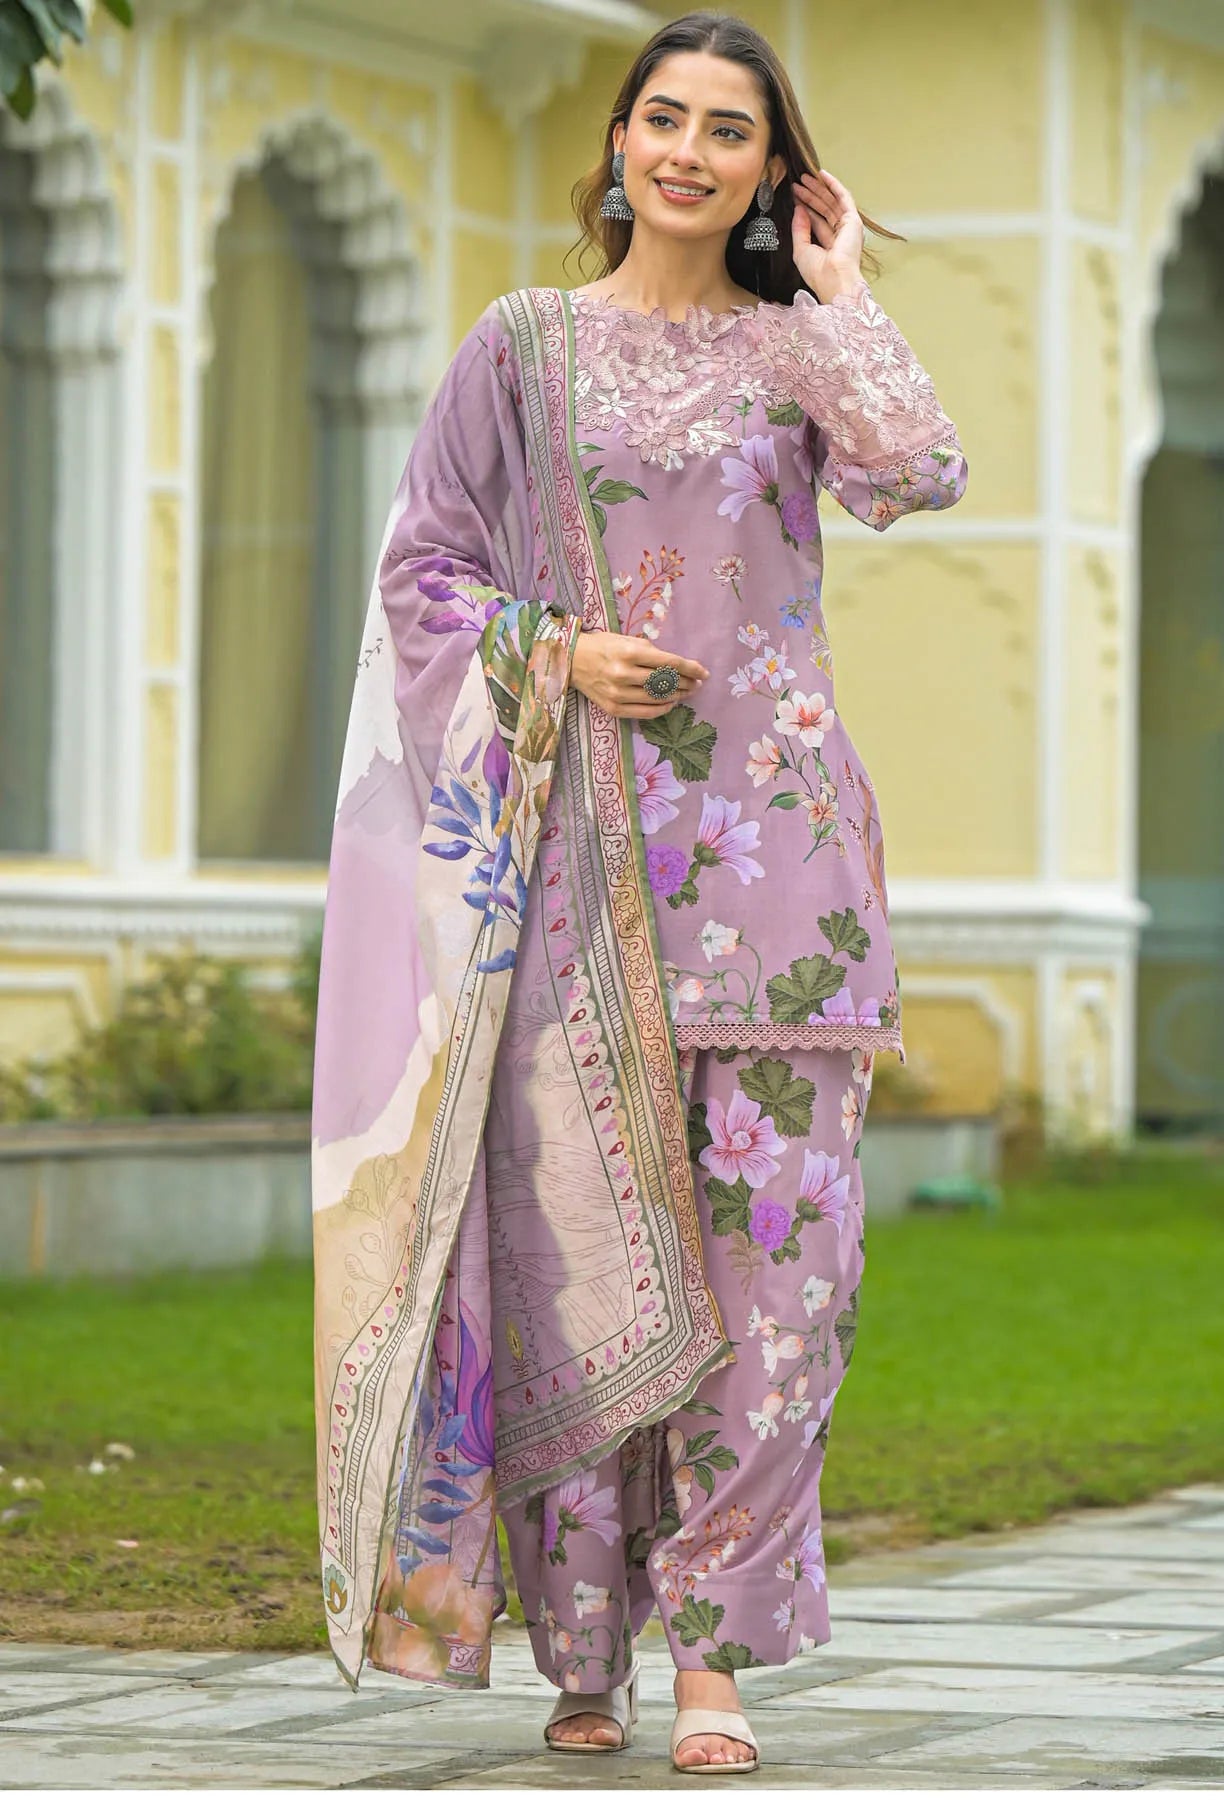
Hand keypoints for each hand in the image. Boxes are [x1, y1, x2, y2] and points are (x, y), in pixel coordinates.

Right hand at [571, 629, 707, 719]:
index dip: (690, 668)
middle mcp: (623, 674)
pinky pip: (645, 713)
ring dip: (677, 696)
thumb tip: (679, 666)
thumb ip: (651, 652)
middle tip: (696, 683)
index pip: (669, 663)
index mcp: (629, 652)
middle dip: (686, 683)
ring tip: (686, 693)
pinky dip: (662, 709)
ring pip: (657, 699)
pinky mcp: (613, 708)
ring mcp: (618, 694)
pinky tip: (670, 703)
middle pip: (666, 682)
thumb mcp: (626, 639)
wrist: (572, 661)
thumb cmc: (603, 646)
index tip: (704, 672)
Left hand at [789, 169, 864, 303]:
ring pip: (831, 202)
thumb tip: (799, 209)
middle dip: (810, 195)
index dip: (805, 207)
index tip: (794, 197)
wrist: (834, 280)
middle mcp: (839, 235)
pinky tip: (823, 175)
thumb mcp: (801, 249)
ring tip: (804, 178)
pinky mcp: (853, 220)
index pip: (816, 221)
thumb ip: (799, 228)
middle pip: (823, 209)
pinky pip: (843, 198)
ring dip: (819, 189)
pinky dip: (834, 185)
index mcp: (828, 246)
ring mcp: (847, 227)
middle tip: (797, 184)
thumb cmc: (819, 273)